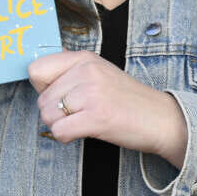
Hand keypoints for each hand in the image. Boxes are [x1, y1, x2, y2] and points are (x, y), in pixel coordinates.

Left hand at [28, 50, 187, 168]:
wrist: (159, 118)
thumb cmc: (126, 99)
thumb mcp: (99, 71)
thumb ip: (71, 69)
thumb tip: (37, 71)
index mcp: (84, 57)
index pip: (36, 69)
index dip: (42, 88)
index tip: (60, 95)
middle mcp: (86, 70)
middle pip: (41, 98)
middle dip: (53, 112)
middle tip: (77, 114)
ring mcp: (91, 92)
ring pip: (48, 115)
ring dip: (60, 125)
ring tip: (82, 121)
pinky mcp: (96, 116)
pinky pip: (59, 131)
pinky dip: (66, 137)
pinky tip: (83, 132)